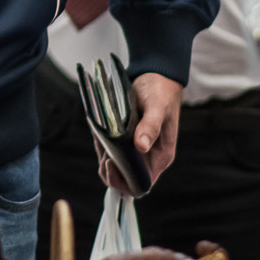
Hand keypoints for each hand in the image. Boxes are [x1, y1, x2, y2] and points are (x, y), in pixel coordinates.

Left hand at [99, 72, 181, 191]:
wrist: (156, 75)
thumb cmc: (161, 92)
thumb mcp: (157, 107)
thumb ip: (150, 127)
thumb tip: (141, 146)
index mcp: (160, 156)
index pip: (142, 184)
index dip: (125, 182)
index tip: (112, 165)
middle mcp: (148, 156)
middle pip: (126, 179)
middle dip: (111, 172)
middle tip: (104, 155)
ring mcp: (136, 149)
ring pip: (116, 167)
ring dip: (105, 160)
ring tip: (101, 142)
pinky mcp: (126, 139)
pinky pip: (111, 151)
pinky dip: (102, 148)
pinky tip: (99, 135)